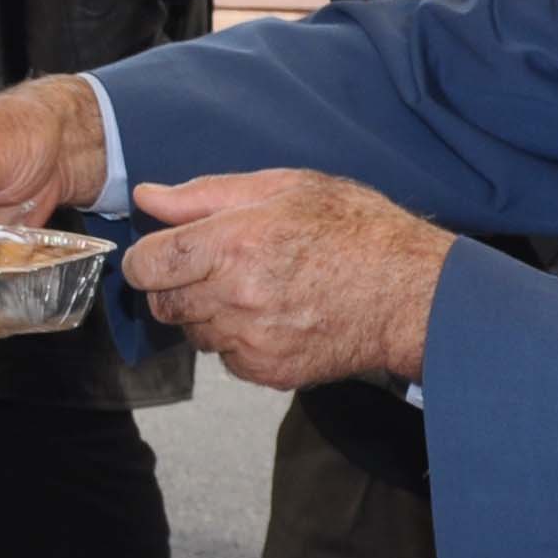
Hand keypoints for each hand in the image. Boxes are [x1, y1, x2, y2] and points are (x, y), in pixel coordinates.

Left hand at [124, 170, 455, 388]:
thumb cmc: (355, 229)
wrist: (410, 292)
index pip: (146, 265)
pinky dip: (239, 341)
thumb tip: (147, 198)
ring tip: (256, 289)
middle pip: (162, 305)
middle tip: (214, 268)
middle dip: (175, 286)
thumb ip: (204, 195)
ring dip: (209, 314)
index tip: (161, 254)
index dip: (146, 259)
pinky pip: (227, 358)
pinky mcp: (268, 370)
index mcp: (232, 243)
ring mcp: (251, 339)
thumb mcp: (283, 188)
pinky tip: (275, 315)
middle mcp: (235, 296)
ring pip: (195, 333)